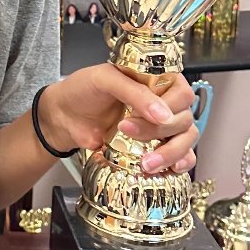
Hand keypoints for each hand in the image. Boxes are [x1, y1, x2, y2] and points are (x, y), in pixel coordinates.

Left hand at [37, 64, 197, 174]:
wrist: (64, 116)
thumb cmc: (83, 90)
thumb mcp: (105, 80)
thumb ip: (135, 93)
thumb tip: (163, 114)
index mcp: (157, 80)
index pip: (182, 92)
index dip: (169, 106)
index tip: (144, 114)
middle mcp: (165, 102)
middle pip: (184, 119)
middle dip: (160, 130)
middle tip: (128, 130)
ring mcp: (162, 127)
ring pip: (186, 140)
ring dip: (171, 153)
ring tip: (147, 163)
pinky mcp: (155, 147)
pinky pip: (180, 157)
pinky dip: (178, 164)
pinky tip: (168, 169)